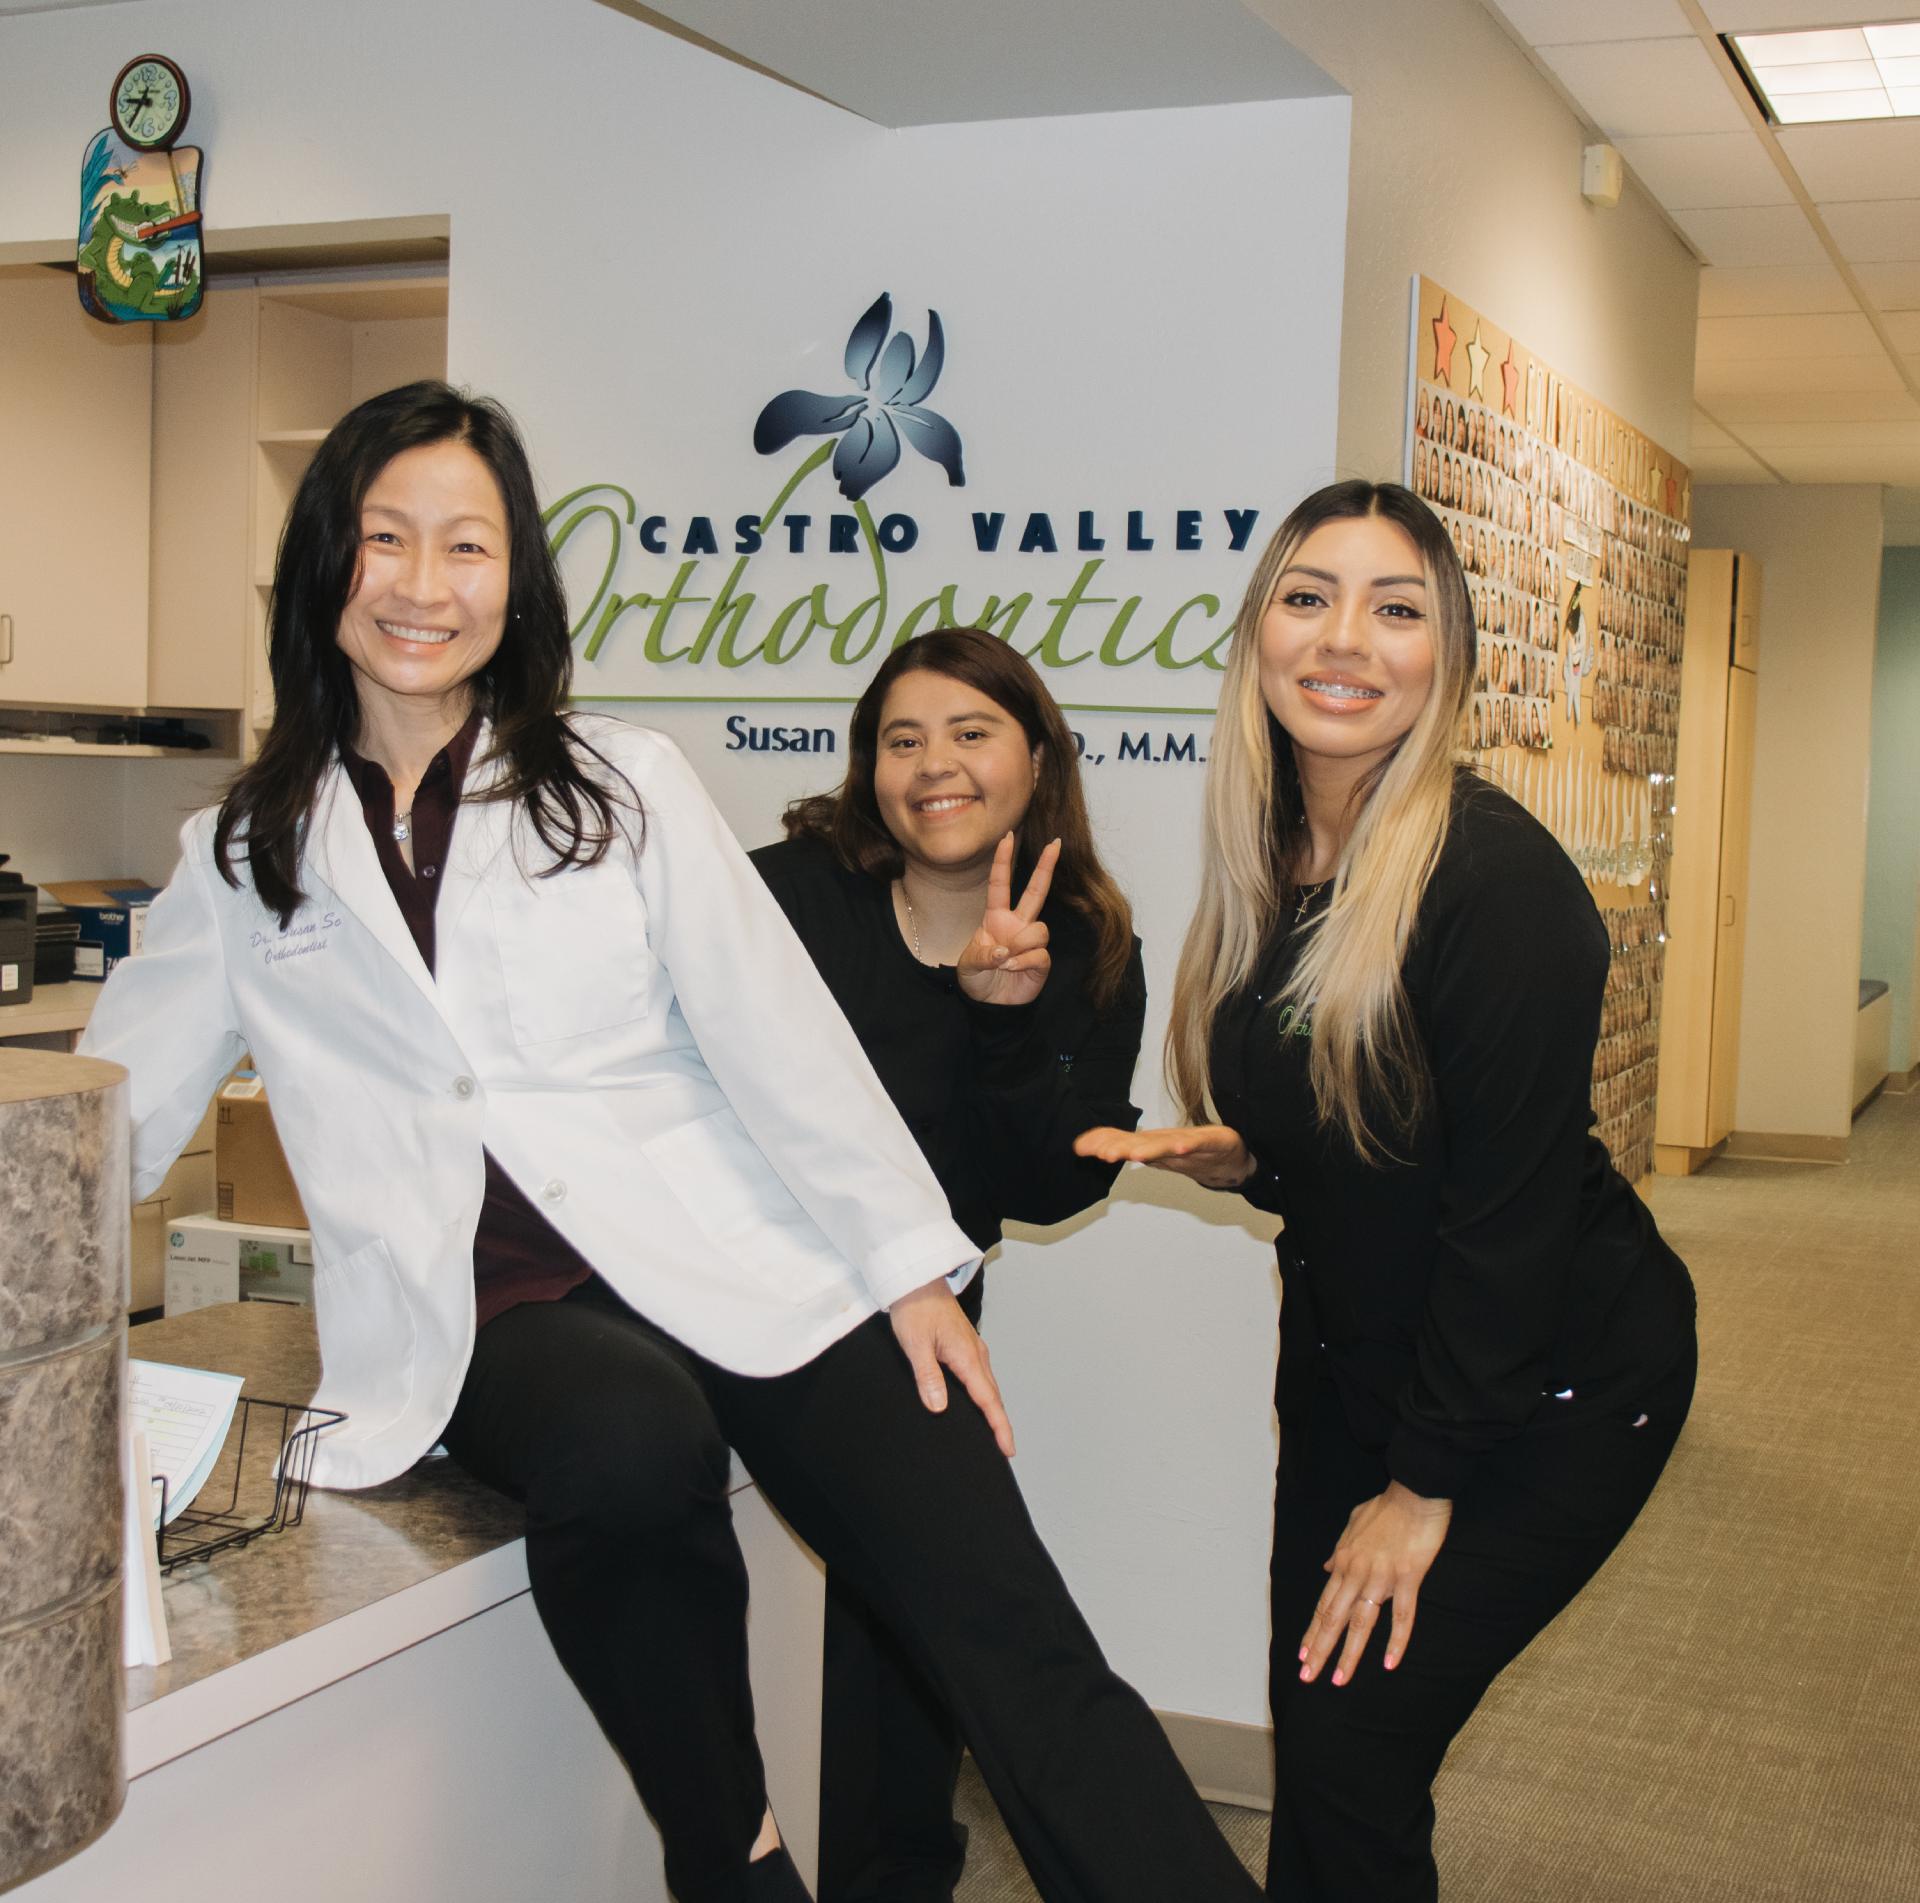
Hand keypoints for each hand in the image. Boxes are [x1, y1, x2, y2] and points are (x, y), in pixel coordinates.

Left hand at [889, 1279, 1014, 1456]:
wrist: (917, 1278)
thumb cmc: (914, 1307)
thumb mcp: (915, 1344)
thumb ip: (928, 1376)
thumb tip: (939, 1407)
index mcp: (966, 1356)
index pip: (987, 1400)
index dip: (998, 1426)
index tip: (1008, 1449)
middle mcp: (975, 1353)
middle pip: (993, 1395)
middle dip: (1000, 1423)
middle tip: (1005, 1450)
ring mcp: (972, 1348)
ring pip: (988, 1385)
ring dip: (993, 1409)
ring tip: (994, 1432)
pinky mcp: (964, 1344)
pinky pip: (980, 1375)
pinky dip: (984, 1394)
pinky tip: (977, 1401)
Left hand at [956, 833, 1057, 1006]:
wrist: (991, 1005)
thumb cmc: (978, 979)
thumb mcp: (968, 965)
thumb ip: (982, 955)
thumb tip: (1003, 951)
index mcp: (996, 918)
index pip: (1000, 884)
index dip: (1003, 861)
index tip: (1006, 837)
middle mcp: (1018, 924)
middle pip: (1036, 891)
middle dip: (1046, 867)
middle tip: (1055, 843)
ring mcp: (1031, 941)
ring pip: (1039, 929)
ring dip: (1020, 945)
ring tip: (1005, 962)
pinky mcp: (1042, 960)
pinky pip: (1039, 953)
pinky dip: (1022, 963)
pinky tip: (1012, 971)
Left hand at [1073, 1123, 1254, 1190]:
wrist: (1229, 1155)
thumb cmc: (1191, 1150)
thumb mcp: (1155, 1150)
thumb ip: (1125, 1145)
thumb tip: (1088, 1147)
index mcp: (1152, 1144)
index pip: (1123, 1142)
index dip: (1102, 1143)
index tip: (1081, 1147)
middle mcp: (1166, 1142)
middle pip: (1140, 1143)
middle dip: (1121, 1147)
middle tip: (1103, 1155)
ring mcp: (1189, 1143)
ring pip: (1167, 1145)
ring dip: (1151, 1149)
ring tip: (1135, 1154)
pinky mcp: (1211, 1143)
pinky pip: (1197, 1145)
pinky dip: (1188, 1145)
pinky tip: (1181, 1148)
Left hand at [1298, 1482, 1452, 1685]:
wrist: (1415, 1490)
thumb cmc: (1386, 1507)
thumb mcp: (1353, 1524)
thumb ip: (1339, 1550)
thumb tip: (1327, 1568)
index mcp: (1344, 1561)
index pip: (1324, 1604)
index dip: (1313, 1631)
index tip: (1303, 1654)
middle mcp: (1357, 1573)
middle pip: (1334, 1619)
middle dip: (1320, 1650)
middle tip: (1308, 1677)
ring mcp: (1382, 1577)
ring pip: (1360, 1623)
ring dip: (1348, 1654)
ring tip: (1338, 1680)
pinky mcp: (1408, 1577)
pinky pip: (1401, 1615)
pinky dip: (1395, 1641)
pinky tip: (1389, 1663)